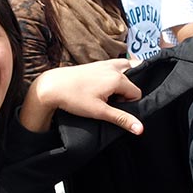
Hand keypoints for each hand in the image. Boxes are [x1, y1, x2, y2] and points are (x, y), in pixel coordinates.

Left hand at [24, 59, 143, 134]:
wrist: (52, 86)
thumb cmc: (74, 98)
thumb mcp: (99, 112)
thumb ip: (122, 119)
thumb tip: (140, 129)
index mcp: (117, 78)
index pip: (137, 92)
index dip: (129, 104)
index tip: (114, 108)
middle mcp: (114, 67)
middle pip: (133, 80)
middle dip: (126, 92)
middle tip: (112, 101)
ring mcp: (105, 63)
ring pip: (125, 70)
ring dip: (123, 81)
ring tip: (110, 94)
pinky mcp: (97, 64)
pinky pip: (115, 67)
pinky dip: (115, 75)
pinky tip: (102, 87)